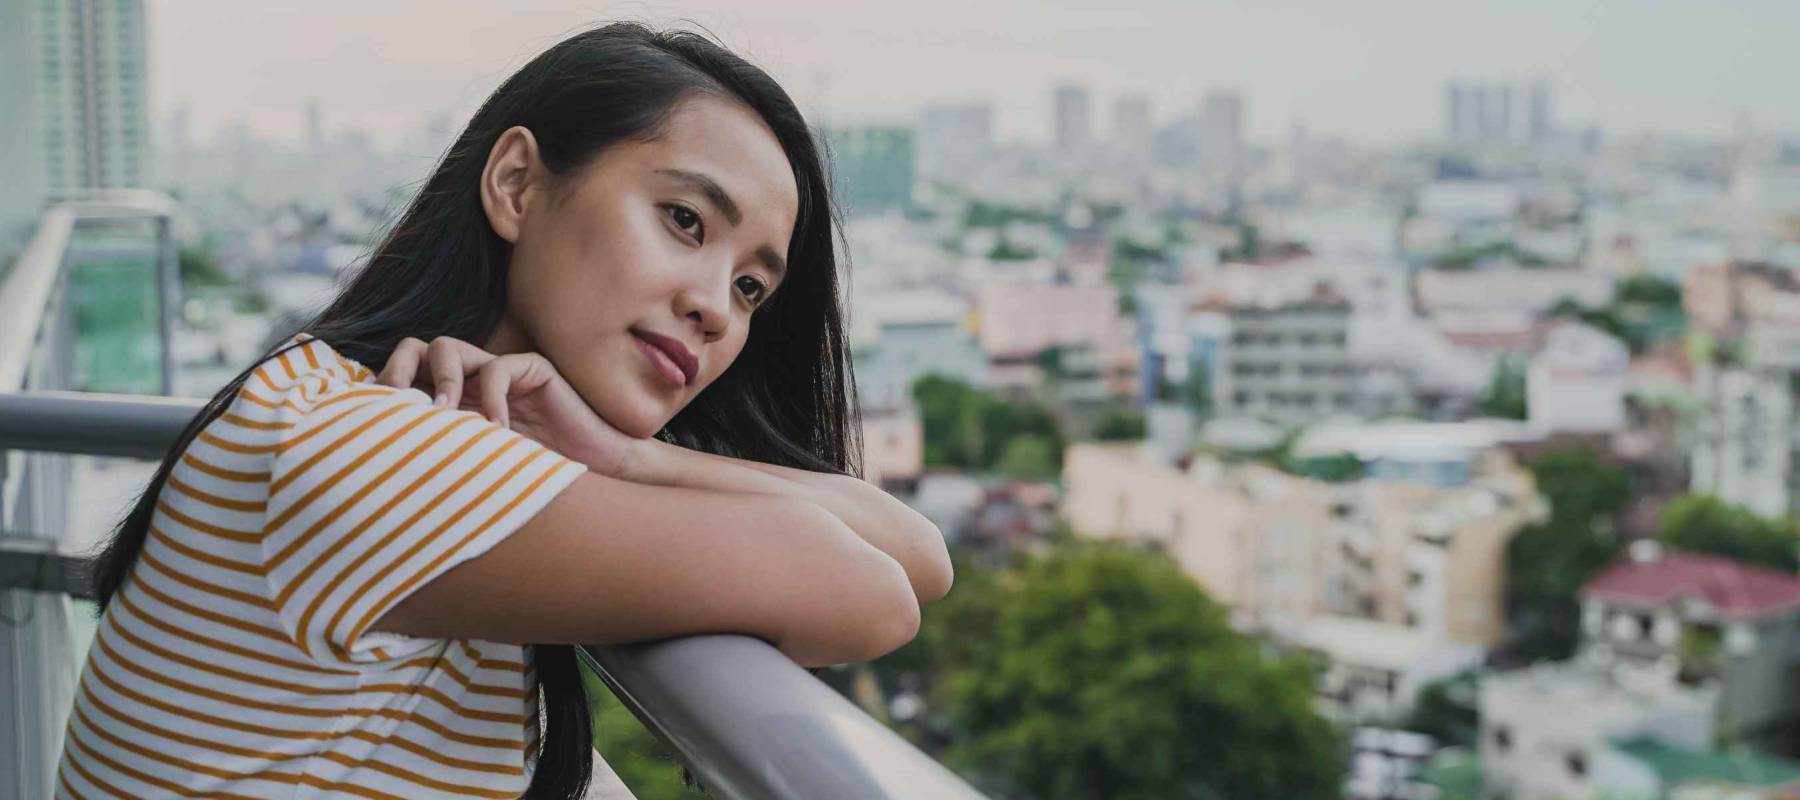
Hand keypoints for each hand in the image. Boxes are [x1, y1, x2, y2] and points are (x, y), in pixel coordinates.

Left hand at [377, 336, 641, 478]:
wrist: (594, 477)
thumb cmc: (530, 481)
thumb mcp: (468, 468)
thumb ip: (434, 453)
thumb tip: (375, 460)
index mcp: (447, 402)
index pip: (402, 376)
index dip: (382, 389)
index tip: (368, 421)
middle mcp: (468, 382)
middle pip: (414, 350)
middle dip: (397, 372)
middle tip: (395, 406)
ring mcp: (498, 372)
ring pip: (447, 348)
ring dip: (441, 382)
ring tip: (447, 420)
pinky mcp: (531, 369)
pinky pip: (497, 369)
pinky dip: (491, 401)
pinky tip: (500, 433)